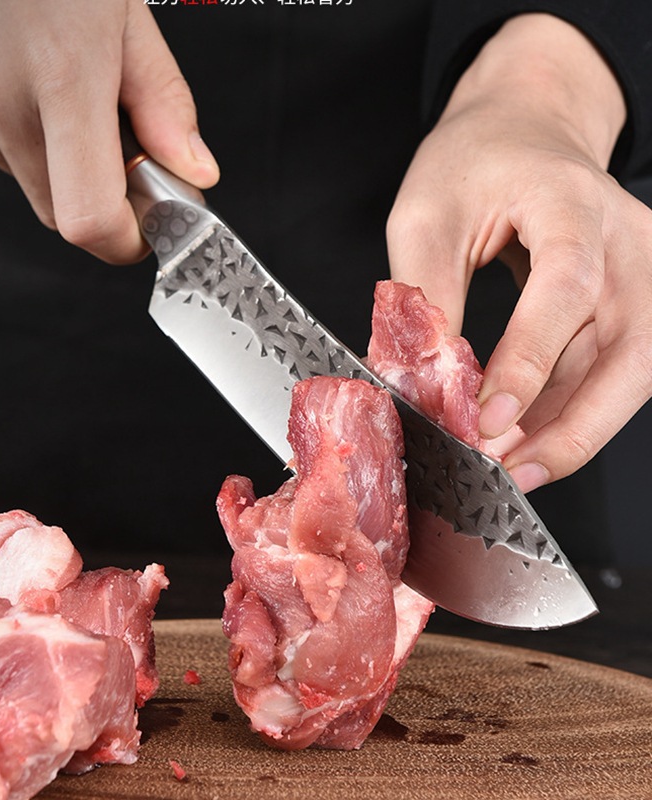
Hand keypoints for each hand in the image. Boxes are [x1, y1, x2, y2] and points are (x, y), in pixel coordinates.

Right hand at [0, 0, 219, 263]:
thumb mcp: (125, 9)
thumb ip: (163, 103)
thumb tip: (193, 172)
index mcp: (60, 72)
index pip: (88, 219)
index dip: (122, 242)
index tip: (144, 230)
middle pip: (56, 208)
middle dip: (94, 195)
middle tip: (114, 145)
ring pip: (20, 175)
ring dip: (50, 153)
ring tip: (51, 75)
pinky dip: (7, 123)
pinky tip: (8, 64)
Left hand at [387, 13, 651, 491]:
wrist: (525, 132)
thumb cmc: (475, 162)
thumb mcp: (426, 214)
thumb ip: (424, 294)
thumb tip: (420, 377)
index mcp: (573, 203)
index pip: (565, 290)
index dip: (529, 362)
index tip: (486, 421)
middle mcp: (627, 243)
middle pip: (630, 351)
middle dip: (572, 427)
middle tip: (510, 472)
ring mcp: (640, 275)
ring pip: (628, 374)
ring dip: (572, 431)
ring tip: (511, 468)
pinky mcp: (630, 303)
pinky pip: (609, 371)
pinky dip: (571, 412)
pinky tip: (527, 439)